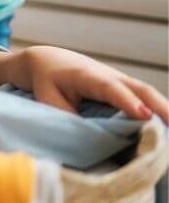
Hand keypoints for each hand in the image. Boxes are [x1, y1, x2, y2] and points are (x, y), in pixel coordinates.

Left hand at [17, 46, 167, 121]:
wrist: (47, 60)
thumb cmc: (46, 82)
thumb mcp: (48, 100)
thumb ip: (67, 118)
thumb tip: (89, 141)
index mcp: (86, 76)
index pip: (110, 88)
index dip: (128, 101)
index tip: (144, 115)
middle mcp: (108, 75)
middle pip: (140, 89)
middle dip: (160, 107)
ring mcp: (120, 80)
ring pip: (148, 94)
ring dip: (166, 111)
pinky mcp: (126, 88)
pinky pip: (147, 99)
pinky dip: (161, 112)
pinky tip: (168, 130)